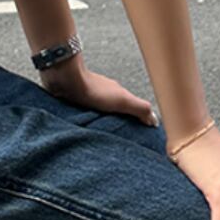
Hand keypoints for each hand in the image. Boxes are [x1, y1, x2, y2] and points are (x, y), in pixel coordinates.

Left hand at [40, 60, 157, 126]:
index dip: (137, 122)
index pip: (132, 110)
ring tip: (104, 136)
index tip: (140, 135)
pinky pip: (86, 114)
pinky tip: (87, 128)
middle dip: (120, 123)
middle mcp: (106, 95)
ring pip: (101, 113)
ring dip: (103, 122)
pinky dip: (89, 120)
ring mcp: (90, 98)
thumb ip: (140, 108)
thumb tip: (154, 121)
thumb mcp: (122, 101)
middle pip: (117, 111)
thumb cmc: (93, 89)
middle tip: (121, 139)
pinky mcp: (75, 101)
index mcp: (118, 95)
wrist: (66, 79)